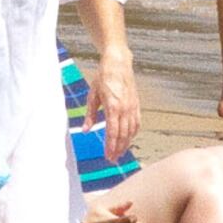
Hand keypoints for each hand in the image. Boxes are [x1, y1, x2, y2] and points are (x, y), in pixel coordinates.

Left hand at [90, 48, 138, 162]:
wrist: (118, 63)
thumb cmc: (104, 77)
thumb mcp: (93, 95)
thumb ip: (90, 115)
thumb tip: (86, 130)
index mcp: (113, 107)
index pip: (112, 132)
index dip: (110, 146)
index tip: (107, 156)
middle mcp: (125, 108)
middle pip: (123, 135)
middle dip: (118, 149)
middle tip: (113, 159)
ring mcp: (132, 107)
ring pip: (131, 131)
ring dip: (126, 143)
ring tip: (120, 152)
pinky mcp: (136, 104)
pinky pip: (137, 123)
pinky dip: (133, 133)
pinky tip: (129, 139)